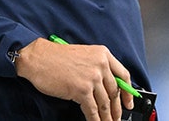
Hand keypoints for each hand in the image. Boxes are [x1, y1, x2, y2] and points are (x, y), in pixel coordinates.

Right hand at [15, 37, 134, 120]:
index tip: (129, 102)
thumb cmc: (56, 57)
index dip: (128, 92)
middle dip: (117, 109)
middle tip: (118, 117)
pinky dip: (95, 119)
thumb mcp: (84, 55)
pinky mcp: (82, 90)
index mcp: (103, 54)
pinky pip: (93, 110)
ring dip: (107, 117)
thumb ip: (97, 67)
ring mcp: (92, 78)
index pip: (123, 75)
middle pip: (115, 92)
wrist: (39, 58)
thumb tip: (106, 86)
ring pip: (105, 103)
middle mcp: (100, 65)